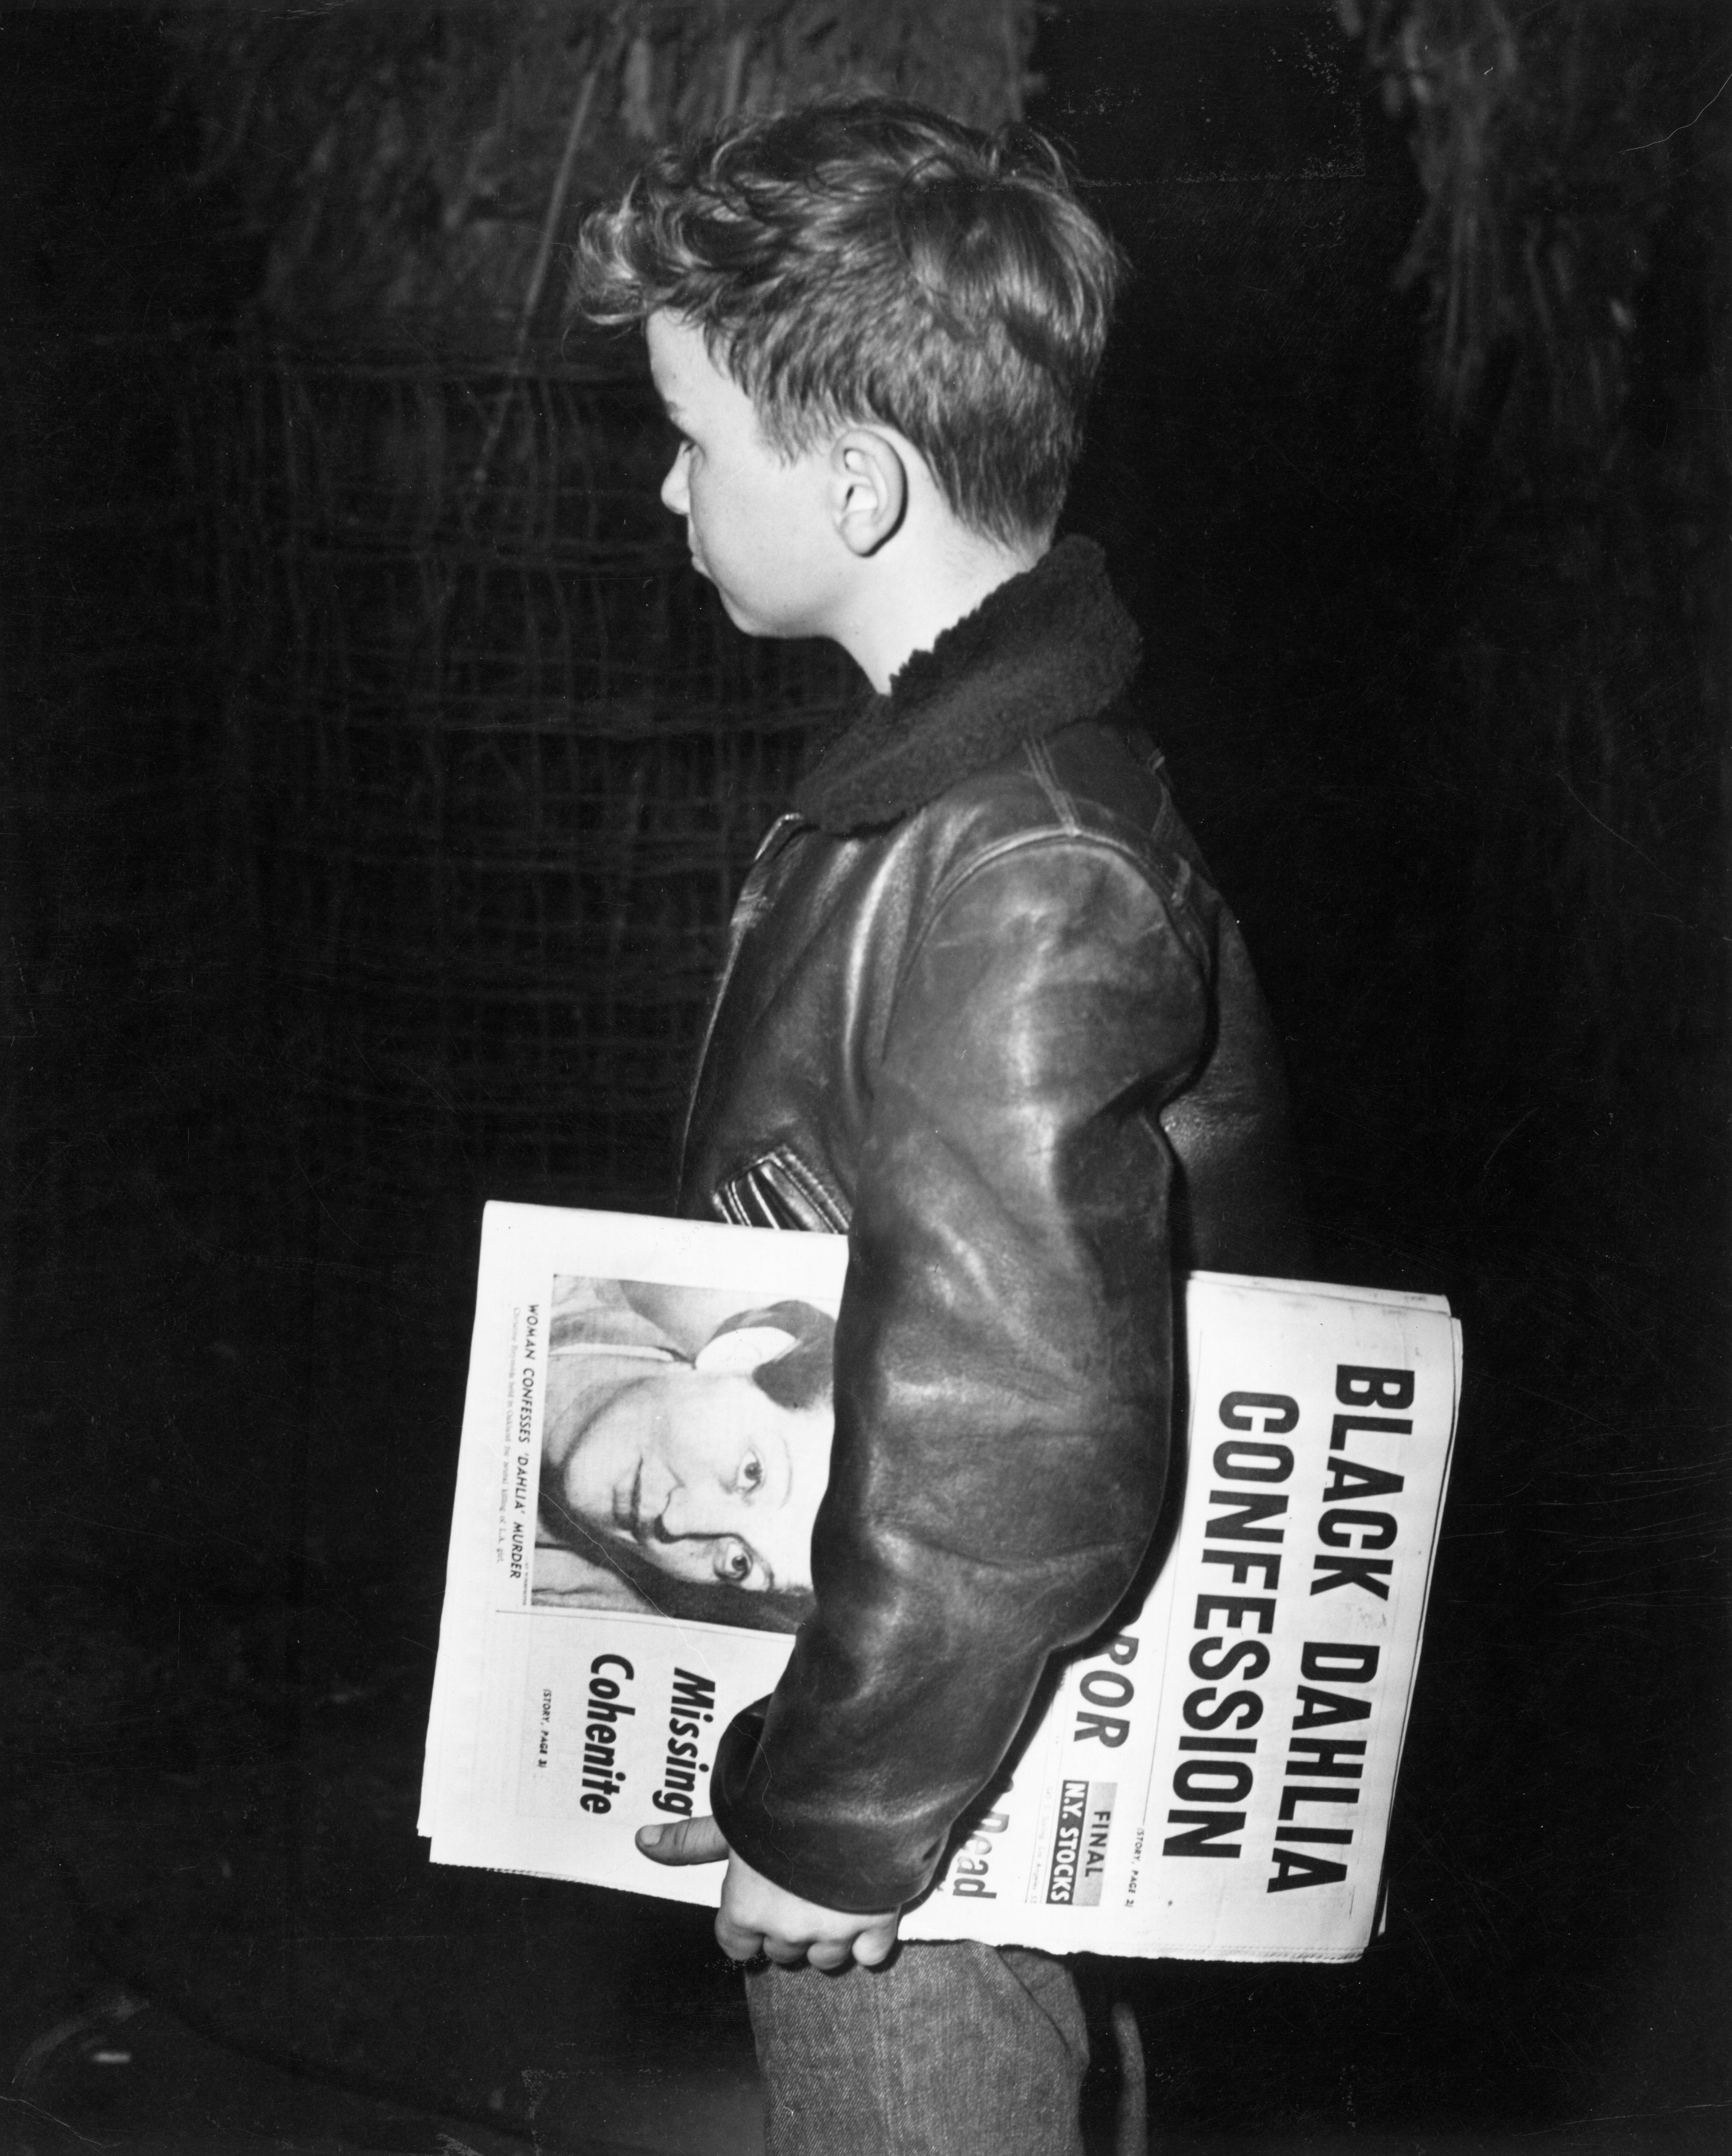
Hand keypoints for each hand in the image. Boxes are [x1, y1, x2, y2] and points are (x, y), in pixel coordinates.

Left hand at [636, 1815, 900, 1971]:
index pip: (736, 1944)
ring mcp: (833, 1932)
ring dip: (828, 1934)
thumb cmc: (784, 1804)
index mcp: (747, 1908)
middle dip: (788, 1925)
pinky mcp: (876, 1926)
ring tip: (833, 1893)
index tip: (759, 1900)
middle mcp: (787, 1929)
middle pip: (782, 1948)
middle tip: (799, 1885)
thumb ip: (691, 1840)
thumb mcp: (730, 1821)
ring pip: (825, 1957)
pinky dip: (868, 1939)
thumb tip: (641, 1841)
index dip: (746, 1923)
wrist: (850, 1792)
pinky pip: (869, 1955)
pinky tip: (864, 1907)